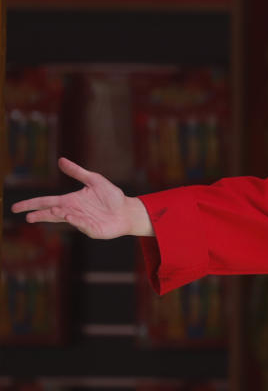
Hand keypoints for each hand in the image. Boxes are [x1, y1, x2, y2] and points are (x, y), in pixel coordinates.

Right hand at [10, 157, 148, 238]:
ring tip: (53, 211)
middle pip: (51, 213)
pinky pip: (82, 225)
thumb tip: (60, 160)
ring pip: (66, 219)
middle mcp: (73, 212)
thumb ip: (77, 172)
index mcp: (70, 201)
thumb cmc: (111, 196)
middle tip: (27, 217)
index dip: (32, 204)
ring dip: (59, 215)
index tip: (16, 207)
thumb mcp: (94, 180)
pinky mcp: (92, 230)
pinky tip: (69, 216)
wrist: (127, 210)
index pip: (47, 202)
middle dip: (39, 215)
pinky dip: (75, 221)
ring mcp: (81, 222)